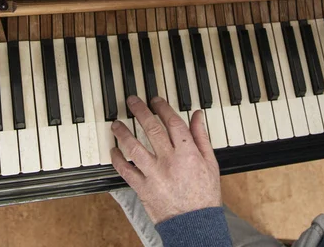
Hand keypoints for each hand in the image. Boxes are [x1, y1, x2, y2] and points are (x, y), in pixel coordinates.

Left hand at [111, 96, 220, 223]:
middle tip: (131, 101)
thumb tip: (197, 115)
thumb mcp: (210, 161)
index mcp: (187, 152)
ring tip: (116, 124)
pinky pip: (126, 171)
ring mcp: (154, 175)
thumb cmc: (204, 194)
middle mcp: (169, 160)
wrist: (194, 224)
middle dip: (140, 112)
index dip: (162, 108)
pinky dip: (118, 160)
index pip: (172, 122)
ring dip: (123, 133)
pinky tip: (114, 150)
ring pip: (134, 148)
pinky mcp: (142, 189)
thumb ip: (201, 136)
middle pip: (151, 130)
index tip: (155, 100)